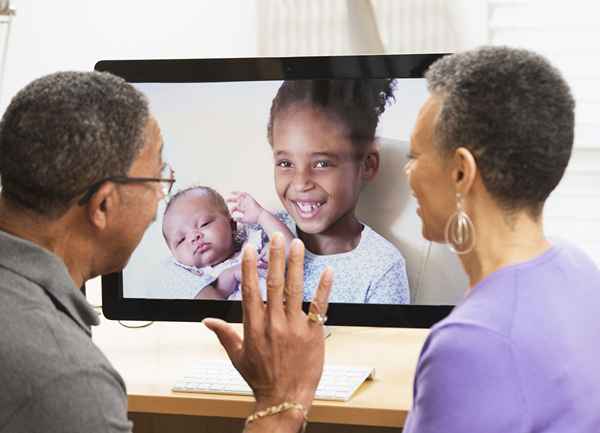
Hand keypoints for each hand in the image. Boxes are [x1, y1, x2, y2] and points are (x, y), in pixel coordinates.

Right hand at [204, 233, 332, 428]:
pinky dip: (324, 289)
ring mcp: (294, 328)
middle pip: (274, 284)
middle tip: (277, 235)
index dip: (249, 268)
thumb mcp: (237, 356)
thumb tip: (206, 321)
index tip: (250, 248)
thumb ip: (223, 334)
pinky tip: (327, 272)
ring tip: (297, 245)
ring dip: (297, 265)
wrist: (285, 398)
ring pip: (295, 290)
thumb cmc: (261, 378)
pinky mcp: (313, 334)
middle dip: (275, 257)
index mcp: (254, 327)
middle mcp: (274, 324)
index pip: (250, 291)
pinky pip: (319, 307)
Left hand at [227, 191, 264, 224]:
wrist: (260, 217)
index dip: (231, 209)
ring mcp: (247, 201)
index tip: (229, 212)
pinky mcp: (251, 199)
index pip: (235, 208)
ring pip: (240, 196)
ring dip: (235, 194)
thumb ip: (238, 219)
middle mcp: (245, 205)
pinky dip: (242, 193)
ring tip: (230, 192)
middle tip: (226, 200)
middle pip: (237, 201)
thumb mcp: (244, 220)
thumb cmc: (253, 219)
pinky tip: (237, 193)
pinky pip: (246, 194)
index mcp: (243, 210)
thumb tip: (233, 219)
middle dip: (231, 200)